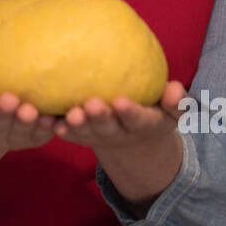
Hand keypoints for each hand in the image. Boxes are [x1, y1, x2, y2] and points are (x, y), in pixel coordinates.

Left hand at [52, 79, 186, 149]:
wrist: (134, 136)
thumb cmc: (154, 110)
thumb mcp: (171, 111)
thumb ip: (176, 102)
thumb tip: (175, 89)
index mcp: (142, 125)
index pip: (137, 120)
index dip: (130, 112)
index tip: (121, 101)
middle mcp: (119, 133)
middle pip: (108, 127)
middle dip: (99, 117)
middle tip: (91, 104)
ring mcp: (98, 135)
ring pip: (86, 132)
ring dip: (77, 124)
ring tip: (70, 114)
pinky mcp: (81, 135)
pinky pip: (69, 133)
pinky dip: (60, 128)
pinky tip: (49, 121)